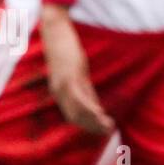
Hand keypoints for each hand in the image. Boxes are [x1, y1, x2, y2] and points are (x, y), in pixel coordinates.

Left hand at [40, 3, 114, 135]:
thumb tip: (96, 106)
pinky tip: (100, 113)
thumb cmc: (66, 49)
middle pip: (74, 117)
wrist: (55, 31)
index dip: (88, 125)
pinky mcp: (68, 77)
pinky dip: (89, 108)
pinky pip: (78, 98)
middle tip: (108, 133)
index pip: (73, 115)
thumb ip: (85, 88)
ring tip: (108, 127)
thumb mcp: (78, 71)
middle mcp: (59, 92)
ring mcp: (62, 86)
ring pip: (76, 111)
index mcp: (60, 92)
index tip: (103, 132)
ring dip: (92, 121)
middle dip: (92, 127)